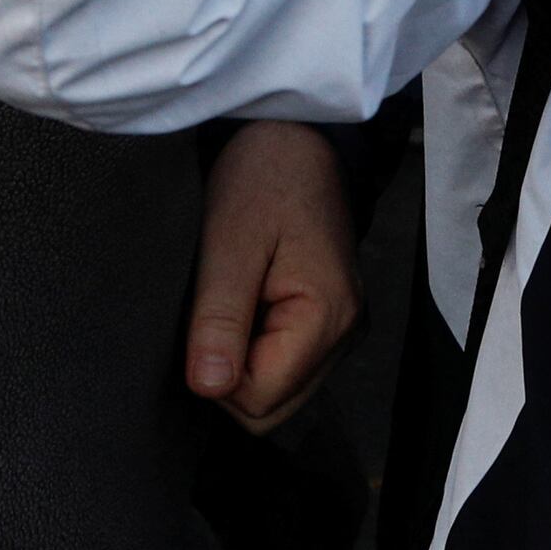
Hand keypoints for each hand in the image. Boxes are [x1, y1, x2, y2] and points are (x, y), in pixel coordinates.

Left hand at [184, 120, 359, 431]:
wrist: (299, 139)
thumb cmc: (264, 177)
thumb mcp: (229, 241)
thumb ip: (220, 317)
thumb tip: (208, 387)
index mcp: (327, 316)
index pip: (258, 399)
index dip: (216, 373)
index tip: (204, 319)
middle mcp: (345, 335)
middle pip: (270, 409)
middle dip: (228, 376)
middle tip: (212, 314)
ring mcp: (341, 332)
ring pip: (276, 394)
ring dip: (240, 363)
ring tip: (230, 304)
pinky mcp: (329, 324)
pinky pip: (284, 369)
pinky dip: (254, 351)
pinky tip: (244, 307)